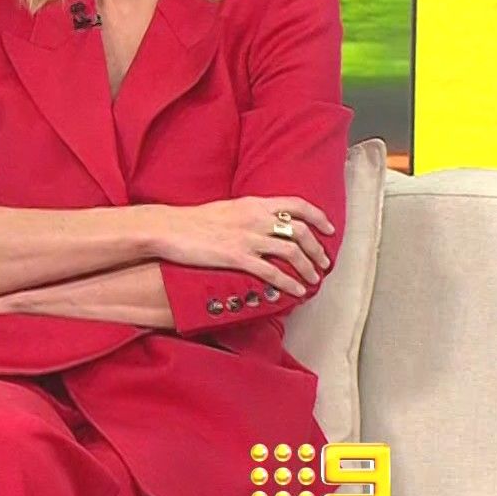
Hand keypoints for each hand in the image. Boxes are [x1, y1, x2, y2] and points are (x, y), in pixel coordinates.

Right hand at [153, 196, 335, 296]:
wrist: (168, 228)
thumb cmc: (192, 220)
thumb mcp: (226, 208)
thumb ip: (248, 213)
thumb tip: (264, 222)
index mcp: (253, 203)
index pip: (296, 204)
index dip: (318, 216)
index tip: (328, 229)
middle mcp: (255, 218)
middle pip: (300, 231)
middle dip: (317, 249)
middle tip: (323, 262)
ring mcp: (247, 238)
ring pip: (291, 252)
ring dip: (308, 268)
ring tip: (314, 280)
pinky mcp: (236, 256)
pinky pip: (272, 272)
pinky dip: (289, 283)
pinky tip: (297, 291)